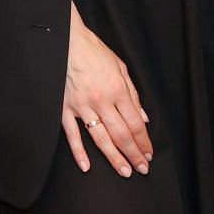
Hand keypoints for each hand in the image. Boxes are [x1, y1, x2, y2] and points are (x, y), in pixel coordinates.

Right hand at [60, 4, 152, 176]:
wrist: (68, 41)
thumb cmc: (94, 52)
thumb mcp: (121, 67)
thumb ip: (133, 94)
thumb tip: (143, 118)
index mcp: (118, 89)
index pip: (135, 123)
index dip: (144, 142)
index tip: (148, 154)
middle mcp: (102, 100)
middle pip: (121, 134)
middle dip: (134, 154)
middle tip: (141, 169)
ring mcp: (82, 106)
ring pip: (101, 139)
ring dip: (114, 158)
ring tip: (124, 171)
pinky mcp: (65, 108)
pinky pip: (72, 134)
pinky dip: (79, 152)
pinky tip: (86, 166)